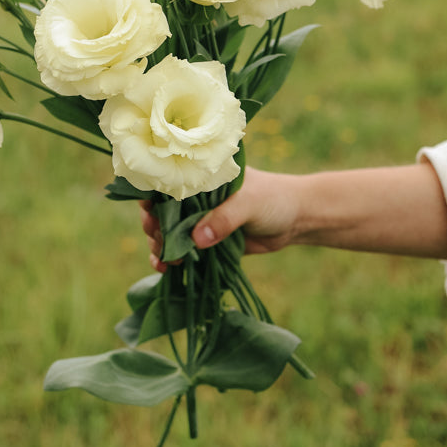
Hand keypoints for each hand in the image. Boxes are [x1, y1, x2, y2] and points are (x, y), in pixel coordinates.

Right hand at [139, 167, 302, 271]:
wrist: (298, 219)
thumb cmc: (274, 199)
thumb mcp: (249, 203)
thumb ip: (223, 219)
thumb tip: (196, 240)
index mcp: (204, 177)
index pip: (169, 182)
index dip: (154, 196)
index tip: (148, 211)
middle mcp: (198, 197)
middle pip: (164, 210)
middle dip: (155, 225)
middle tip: (157, 237)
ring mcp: (202, 219)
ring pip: (170, 232)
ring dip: (161, 244)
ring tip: (163, 258)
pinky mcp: (209, 241)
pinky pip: (184, 250)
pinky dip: (172, 259)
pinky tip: (165, 269)